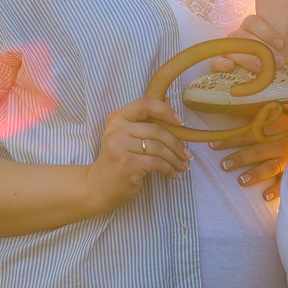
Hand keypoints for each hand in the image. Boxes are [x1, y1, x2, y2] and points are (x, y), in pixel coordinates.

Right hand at [85, 97, 193, 211]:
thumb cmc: (118, 160)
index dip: (165, 110)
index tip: (180, 122)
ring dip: (175, 159)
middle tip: (188, 154)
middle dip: (177, 144)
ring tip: (183, 166)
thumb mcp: (127, 137)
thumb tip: (169, 101)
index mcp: (117, 118)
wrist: (99, 187)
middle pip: (156, 130)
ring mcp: (120, 147)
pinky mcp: (127, 164)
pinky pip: (157, 163)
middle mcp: (117, 130)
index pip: (144, 104)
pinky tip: (174, 174)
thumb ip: (146, 120)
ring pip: (159, 148)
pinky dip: (169, 169)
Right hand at [209, 14, 287, 72]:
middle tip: (279, 62)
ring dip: (247, 58)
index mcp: (251, 28)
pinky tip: (230, 66)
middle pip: (244, 37)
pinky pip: (215, 62)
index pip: (253, 22)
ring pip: (231, 49)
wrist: (269, 81)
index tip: (281, 45)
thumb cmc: (279, 60)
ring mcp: (227, 50)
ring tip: (261, 68)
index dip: (266, 32)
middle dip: (262, 50)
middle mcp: (237, 36)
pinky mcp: (219, 66)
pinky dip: (221, 63)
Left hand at [211, 109, 287, 201]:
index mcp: (271, 132)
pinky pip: (285, 183)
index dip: (230, 140)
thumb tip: (232, 111)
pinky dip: (276, 190)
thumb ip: (256, 120)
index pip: (247, 136)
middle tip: (224, 165)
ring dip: (255, 174)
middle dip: (241, 158)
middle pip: (257, 151)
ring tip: (241, 180)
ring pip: (270, 167)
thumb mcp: (274, 121)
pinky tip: (266, 196)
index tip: (212, 145)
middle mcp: (279, 146)